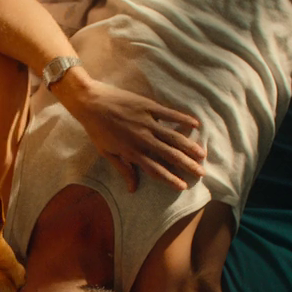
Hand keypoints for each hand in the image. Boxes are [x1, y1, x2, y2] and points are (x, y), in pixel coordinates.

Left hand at [55, 70, 206, 191]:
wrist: (89, 102)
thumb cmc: (96, 129)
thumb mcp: (106, 153)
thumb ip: (123, 170)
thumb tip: (133, 189)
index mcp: (131, 152)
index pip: (155, 169)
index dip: (170, 179)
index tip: (183, 186)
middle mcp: (142, 139)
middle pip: (169, 155)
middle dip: (187, 165)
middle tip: (201, 172)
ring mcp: (146, 122)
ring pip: (173, 137)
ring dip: (189, 146)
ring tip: (202, 154)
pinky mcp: (147, 106)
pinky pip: (169, 114)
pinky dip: (183, 119)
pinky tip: (196, 124)